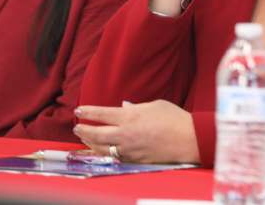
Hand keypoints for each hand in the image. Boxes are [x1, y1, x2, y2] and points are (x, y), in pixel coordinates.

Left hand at [74, 100, 200, 163]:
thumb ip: (136, 107)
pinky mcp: (134, 160)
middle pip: (95, 134)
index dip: (87, 112)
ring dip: (90, 143)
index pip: (100, 114)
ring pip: (101, 149)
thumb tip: (124, 107)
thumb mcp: (154, 105)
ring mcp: (129, 149)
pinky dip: (104, 153)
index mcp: (129, 116)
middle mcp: (125, 133)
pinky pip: (114, 157)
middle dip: (83, 130)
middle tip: (77, 127)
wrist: (188, 139)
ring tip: (85, 139)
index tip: (79, 110)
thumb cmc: (174, 118)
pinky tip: (101, 151)